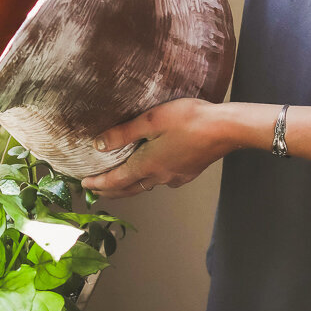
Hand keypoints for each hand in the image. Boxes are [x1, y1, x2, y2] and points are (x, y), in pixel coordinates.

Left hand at [82, 97, 231, 198]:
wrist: (225, 129)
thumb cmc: (189, 120)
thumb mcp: (151, 120)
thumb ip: (124, 133)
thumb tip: (98, 145)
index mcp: (148, 164)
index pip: (116, 180)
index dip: (98, 184)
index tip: (84, 185)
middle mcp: (160, 176)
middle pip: (129, 189)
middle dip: (110, 190)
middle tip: (96, 190)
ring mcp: (176, 177)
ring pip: (146, 186)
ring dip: (129, 186)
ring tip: (119, 182)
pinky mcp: (188, 173)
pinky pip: (162, 180)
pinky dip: (148, 180)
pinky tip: (152, 171)